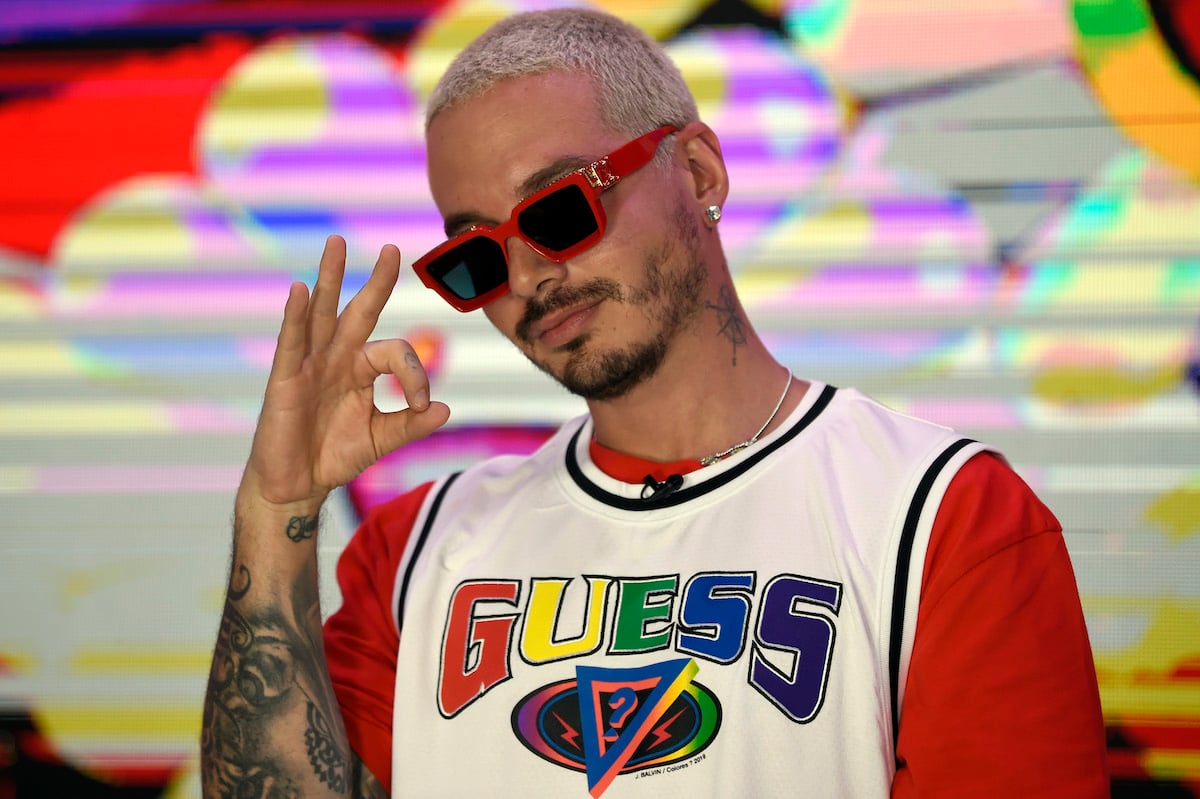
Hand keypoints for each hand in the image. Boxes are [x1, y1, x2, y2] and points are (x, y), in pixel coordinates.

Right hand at [241, 235, 449, 507]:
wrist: (298, 485)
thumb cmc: (334, 457)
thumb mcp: (381, 439)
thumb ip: (412, 425)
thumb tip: (446, 409)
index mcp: (361, 370)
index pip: (397, 354)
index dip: (415, 375)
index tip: (421, 405)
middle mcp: (337, 358)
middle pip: (358, 311)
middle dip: (376, 281)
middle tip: (393, 248)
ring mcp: (310, 365)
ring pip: (322, 313)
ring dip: (330, 277)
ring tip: (337, 243)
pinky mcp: (285, 379)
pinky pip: (292, 342)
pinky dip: (296, 316)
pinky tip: (300, 290)